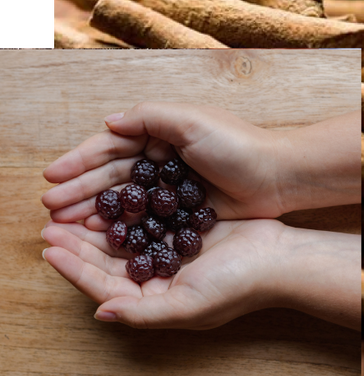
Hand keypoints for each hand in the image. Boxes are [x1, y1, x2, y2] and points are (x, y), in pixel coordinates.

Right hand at [42, 102, 285, 228]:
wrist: (277, 177)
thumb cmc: (237, 146)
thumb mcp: (191, 121)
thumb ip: (148, 117)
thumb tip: (108, 123)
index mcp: (159, 134)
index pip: (111, 147)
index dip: (80, 161)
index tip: (52, 177)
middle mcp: (160, 160)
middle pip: (112, 176)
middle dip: (80, 189)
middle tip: (51, 207)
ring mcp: (170, 188)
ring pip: (125, 199)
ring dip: (96, 209)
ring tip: (67, 222)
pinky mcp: (181, 210)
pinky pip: (145, 218)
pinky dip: (124, 225)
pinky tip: (103, 235)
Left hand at [42, 218, 290, 329]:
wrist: (277, 258)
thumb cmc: (236, 286)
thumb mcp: (188, 306)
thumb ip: (142, 314)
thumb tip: (99, 314)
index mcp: (155, 301)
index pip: (105, 288)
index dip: (76, 270)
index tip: (50, 251)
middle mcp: (158, 279)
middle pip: (108, 262)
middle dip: (79, 245)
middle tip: (51, 224)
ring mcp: (168, 254)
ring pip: (123, 240)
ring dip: (98, 226)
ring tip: (72, 209)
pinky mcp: (180, 231)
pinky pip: (145, 220)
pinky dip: (126, 211)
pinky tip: (110, 198)